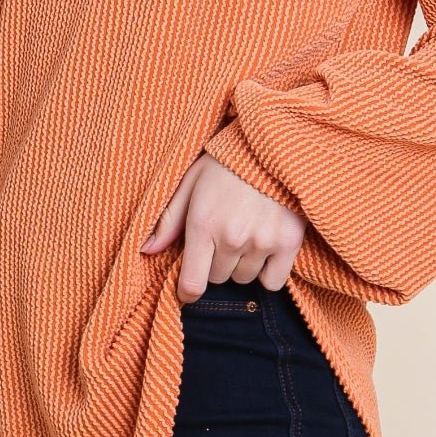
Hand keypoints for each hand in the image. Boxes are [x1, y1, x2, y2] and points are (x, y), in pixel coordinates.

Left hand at [139, 152, 306, 303]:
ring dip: (242, 263)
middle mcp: (231, 237)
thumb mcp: (190, 182)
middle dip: (217, 262)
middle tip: (224, 235)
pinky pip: (273, 282)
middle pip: (218, 278)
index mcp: (203, 223)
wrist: (274, 145)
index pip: (192, 283)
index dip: (188, 291)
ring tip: (247, 232)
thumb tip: (147, 250)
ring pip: (244, 278)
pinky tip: (265, 247)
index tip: (189, 289)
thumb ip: (169, 219)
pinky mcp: (288, 242)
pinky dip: (268, 271)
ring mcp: (262, 242)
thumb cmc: (227, 162)